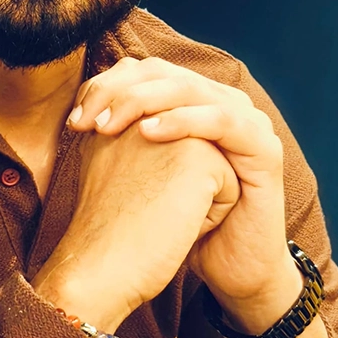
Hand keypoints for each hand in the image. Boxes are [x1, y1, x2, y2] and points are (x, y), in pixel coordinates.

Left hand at [64, 57, 299, 328]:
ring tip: (107, 125)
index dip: (105, 85)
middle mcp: (221, 101)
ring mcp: (247, 120)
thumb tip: (77, 111)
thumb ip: (123, 135)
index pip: (144, 70)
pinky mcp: (265, 148)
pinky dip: (182, 121)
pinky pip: (221, 121)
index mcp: (194, 101)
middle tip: (84, 120)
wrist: (227, 266)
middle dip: (117, 92)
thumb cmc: (179, 220)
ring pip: (188, 88)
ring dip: (141, 101)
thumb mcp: (143, 171)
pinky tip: (148, 133)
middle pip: (162, 72)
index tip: (73, 118)